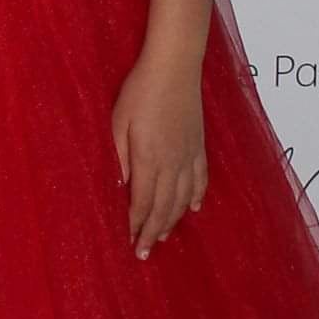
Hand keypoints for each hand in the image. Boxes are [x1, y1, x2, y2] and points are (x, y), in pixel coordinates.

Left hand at [112, 51, 206, 257]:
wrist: (175, 65)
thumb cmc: (140, 90)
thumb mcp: (118, 121)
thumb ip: (118, 157)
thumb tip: (118, 188)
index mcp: (149, 158)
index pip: (142, 202)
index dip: (136, 225)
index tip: (129, 243)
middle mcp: (172, 162)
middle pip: (164, 207)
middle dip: (152, 232)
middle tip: (143, 253)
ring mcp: (189, 154)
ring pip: (182, 198)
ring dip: (172, 220)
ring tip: (161, 238)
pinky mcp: (199, 145)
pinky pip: (201, 178)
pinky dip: (197, 196)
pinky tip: (194, 208)